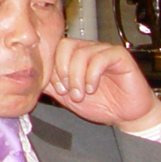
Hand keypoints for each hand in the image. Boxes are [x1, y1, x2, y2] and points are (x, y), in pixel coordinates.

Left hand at [44, 38, 160, 131]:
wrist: (127, 116)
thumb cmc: (101, 104)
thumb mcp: (67, 97)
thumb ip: (51, 85)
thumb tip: (33, 79)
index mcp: (74, 56)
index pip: (54, 49)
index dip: (52, 69)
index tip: (58, 89)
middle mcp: (88, 49)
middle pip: (65, 46)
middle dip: (62, 71)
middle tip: (68, 91)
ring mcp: (104, 51)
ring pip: (81, 52)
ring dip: (77, 77)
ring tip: (81, 94)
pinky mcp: (120, 56)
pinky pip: (101, 57)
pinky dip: (92, 74)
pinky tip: (93, 88)